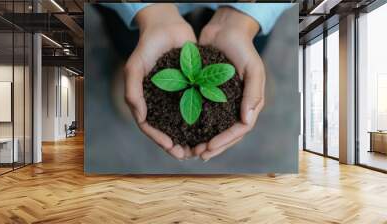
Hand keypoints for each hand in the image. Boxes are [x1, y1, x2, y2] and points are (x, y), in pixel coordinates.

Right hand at [124, 4, 195, 159]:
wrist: (167, 27)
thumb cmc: (147, 47)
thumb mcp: (134, 68)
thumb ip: (133, 92)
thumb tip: (141, 119)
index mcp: (146, 102)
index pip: (150, 128)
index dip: (159, 140)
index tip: (172, 148)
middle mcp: (161, 103)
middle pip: (168, 130)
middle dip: (178, 145)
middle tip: (189, 154)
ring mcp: (177, 97)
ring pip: (184, 123)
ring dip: (191, 137)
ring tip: (202, 147)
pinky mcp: (192, 89)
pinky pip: (197, 107)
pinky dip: (203, 120)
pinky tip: (213, 128)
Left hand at [195, 7, 265, 160]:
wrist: (224, 31)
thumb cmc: (242, 48)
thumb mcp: (253, 69)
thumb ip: (253, 94)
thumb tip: (247, 120)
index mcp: (249, 104)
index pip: (239, 130)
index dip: (225, 142)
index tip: (209, 148)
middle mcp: (235, 107)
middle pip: (226, 134)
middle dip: (212, 146)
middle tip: (196, 154)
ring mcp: (220, 102)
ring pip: (212, 128)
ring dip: (202, 140)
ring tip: (189, 149)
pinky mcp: (206, 95)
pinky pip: (200, 113)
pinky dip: (193, 124)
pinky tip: (181, 131)